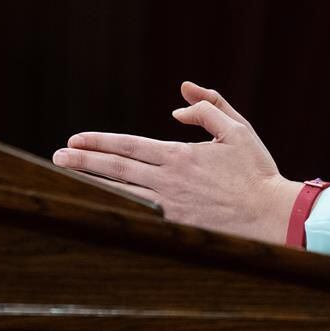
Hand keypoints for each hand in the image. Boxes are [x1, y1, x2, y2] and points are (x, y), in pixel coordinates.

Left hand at [52, 81, 302, 244]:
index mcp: (179, 156)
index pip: (129, 146)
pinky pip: (139, 216)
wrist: (273, 218)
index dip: (99, 142)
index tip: (74, 139)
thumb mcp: (237, 130)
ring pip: (122, 194)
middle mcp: (169, 183)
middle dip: (83, 163)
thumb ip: (208, 108)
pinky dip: (116, 210)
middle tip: (56, 157)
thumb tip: (178, 101)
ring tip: (66, 179)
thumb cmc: (257, 172)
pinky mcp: (176, 228)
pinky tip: (99, 207)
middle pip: (117, 170)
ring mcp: (170, 209)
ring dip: (92, 185)